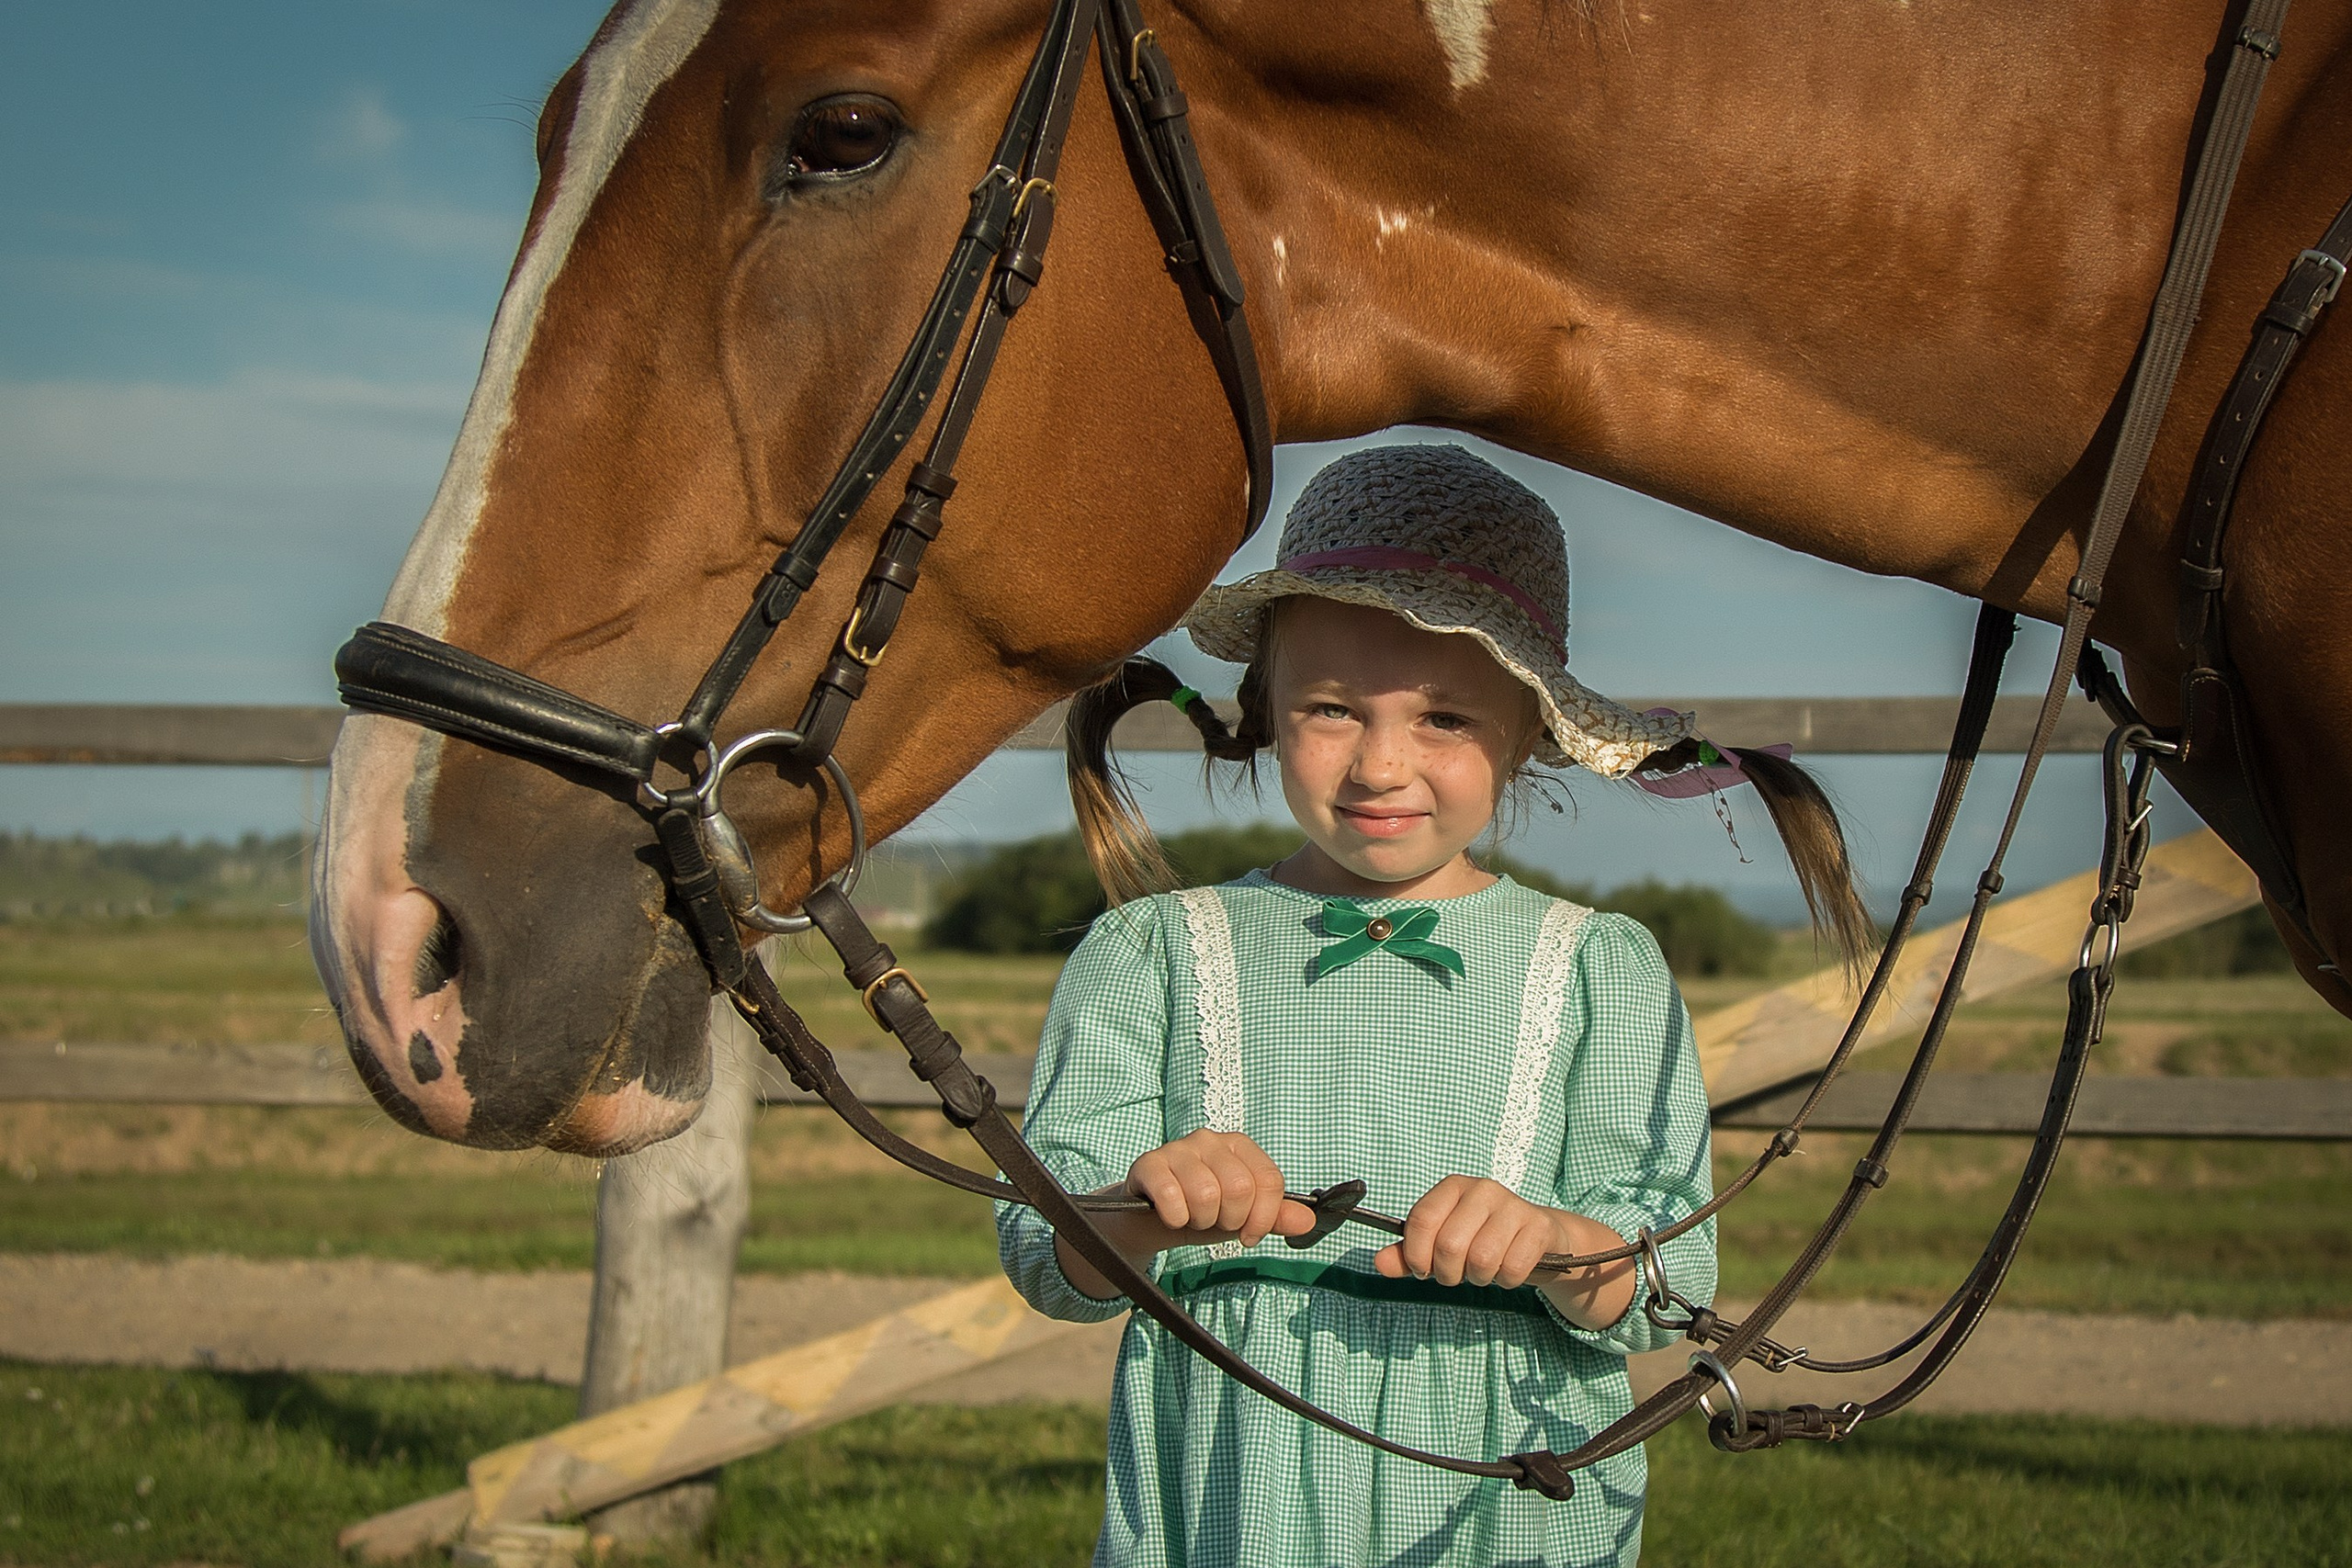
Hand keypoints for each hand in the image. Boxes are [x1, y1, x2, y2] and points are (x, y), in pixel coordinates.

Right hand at [1124, 1129, 1316, 1248]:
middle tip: (1214, 1221)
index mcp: (1239, 1146)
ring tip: (1192, 1217)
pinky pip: (1173, 1198)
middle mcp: (1210, 1139)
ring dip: (1200, 1221)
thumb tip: (1308, 1221)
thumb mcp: (1241, 1217)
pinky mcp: (1149, 1164)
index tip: (1249, 1234)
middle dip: (1228, 1220)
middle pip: (1239, 1188)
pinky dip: (1175, 1219)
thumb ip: (1274, 1217)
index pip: (1269, 1181)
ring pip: (1206, 1195)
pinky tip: (1170, 1216)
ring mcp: (1178, 1148)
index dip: (1263, 1217)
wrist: (1148, 1220)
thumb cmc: (1200, 1211)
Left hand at [1374, 1175, 1635, 1327]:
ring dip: (1479, 1278)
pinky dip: (1506, 1280)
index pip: (1421, 1221)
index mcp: (1453, 1188)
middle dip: (1449, 1273)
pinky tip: (1508, 1270)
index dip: (1416, 1255)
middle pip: (1449, 1245)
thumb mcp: (1442, 1245)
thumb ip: (1408, 1254)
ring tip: (1484, 1271)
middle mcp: (1483, 1189)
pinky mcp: (1540, 1227)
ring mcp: (1514, 1206)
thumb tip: (1379, 1263)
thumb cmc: (1483, 1239)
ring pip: (1481, 1260)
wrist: (1540, 1238)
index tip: (1422, 1270)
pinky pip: (1512, 1269)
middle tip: (1458, 1274)